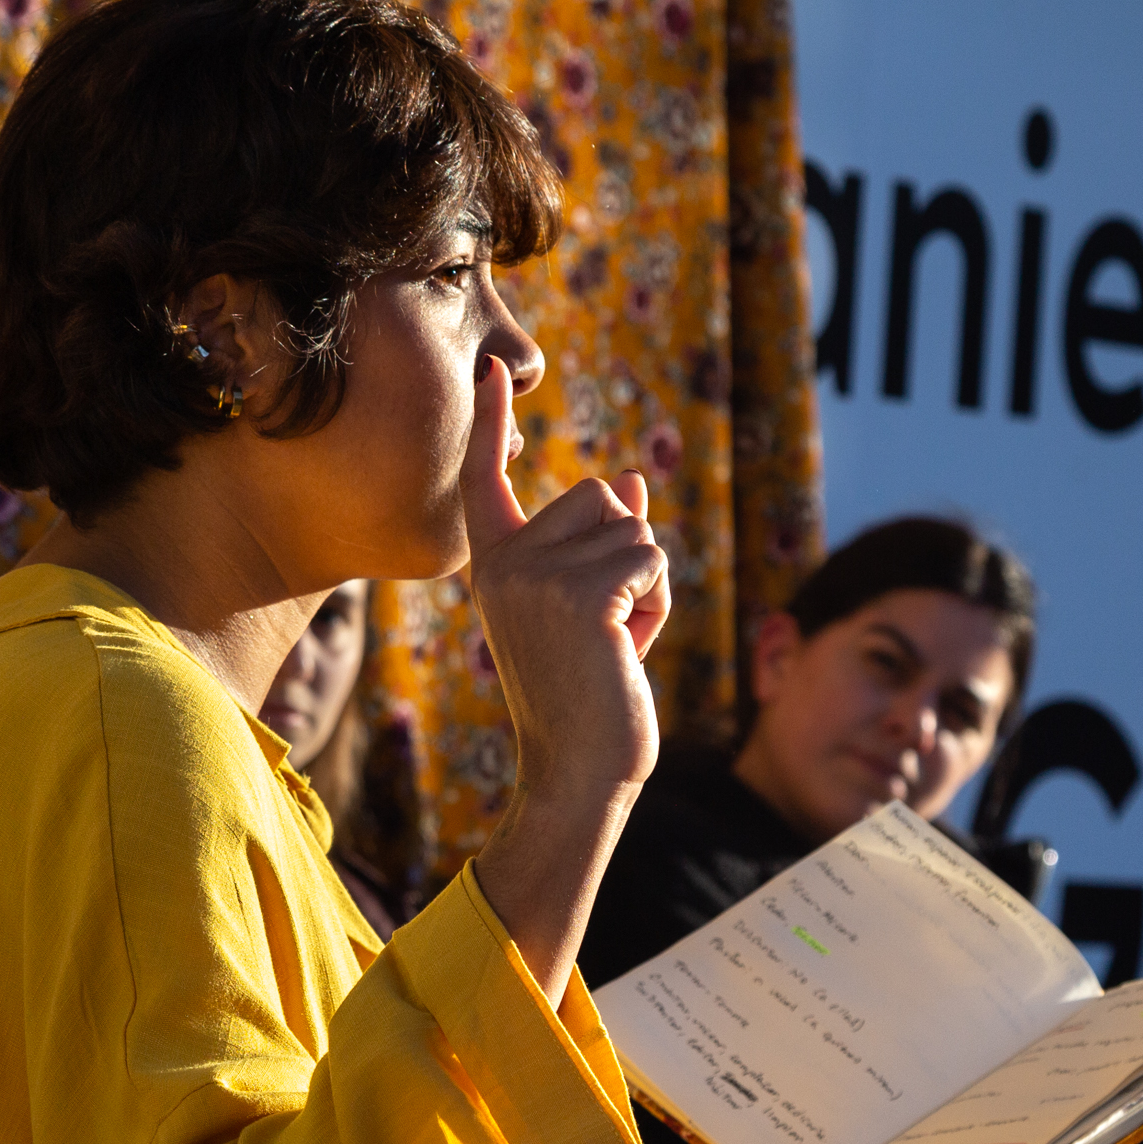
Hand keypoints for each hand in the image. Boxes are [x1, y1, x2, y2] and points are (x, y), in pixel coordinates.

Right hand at [460, 352, 674, 993]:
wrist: (579, 773)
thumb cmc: (589, 696)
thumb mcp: (593, 609)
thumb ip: (605, 546)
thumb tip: (632, 482)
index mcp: (494, 568)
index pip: (484, 480)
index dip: (487, 423)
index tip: (489, 370)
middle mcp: (504, 565)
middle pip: (598, 495)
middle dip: (626, 551)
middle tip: (606, 626)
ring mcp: (538, 577)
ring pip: (633, 530)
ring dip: (647, 584)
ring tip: (618, 643)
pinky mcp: (580, 595)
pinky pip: (650, 560)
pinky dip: (658, 603)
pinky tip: (629, 648)